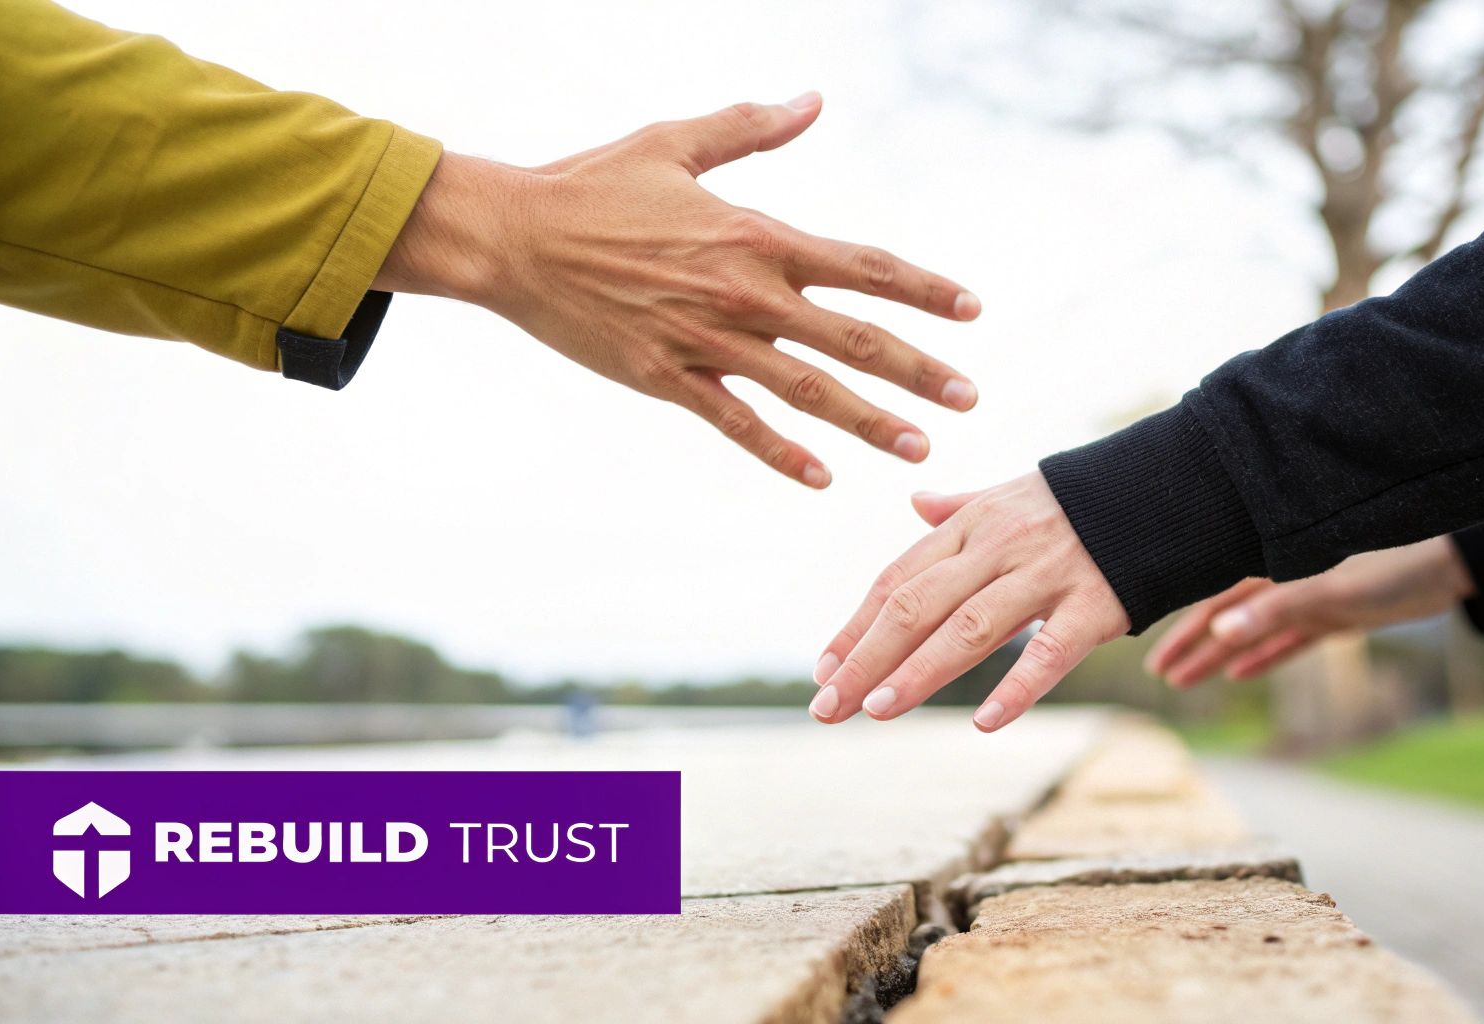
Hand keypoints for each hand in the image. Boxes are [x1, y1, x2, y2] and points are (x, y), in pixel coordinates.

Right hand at [374, 93, 980, 487]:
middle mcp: (744, 293)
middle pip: (853, 338)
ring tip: (918, 445)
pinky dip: (780, 453)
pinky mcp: (665, 379)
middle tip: (969, 398)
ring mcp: (706, 342)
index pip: (862, 265)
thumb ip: (751, 128)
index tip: (972, 311)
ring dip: (868, 422)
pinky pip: (735, 424)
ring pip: (807, 390)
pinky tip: (821, 477)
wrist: (512, 235)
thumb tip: (812, 100)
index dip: (923, 289)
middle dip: (918, 370)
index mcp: (755, 235)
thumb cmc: (592, 183)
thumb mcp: (675, 142)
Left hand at [809, 471, 1128, 730]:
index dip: (857, 624)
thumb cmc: (1086, 498)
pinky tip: (983, 723)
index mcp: (974, 522)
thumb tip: (915, 503)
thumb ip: (961, 507)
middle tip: (827, 707)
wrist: (1176, 481)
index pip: (899, 578)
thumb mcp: (1014, 493)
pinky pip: (1050, 652)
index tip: (824, 669)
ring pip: (970, 628)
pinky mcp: (1097, 603)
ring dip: (917, 672)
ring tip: (876, 710)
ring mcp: (1048, 574)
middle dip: (866, 657)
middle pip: (918, 605)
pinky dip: (1017, 688)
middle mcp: (1000, 546)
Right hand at [1144, 535, 1475, 685]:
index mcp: (1272, 567)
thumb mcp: (1327, 591)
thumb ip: (1271, 610)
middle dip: (1193, 648)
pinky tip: (1240, 672)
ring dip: (1222, 657)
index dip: (1183, 633)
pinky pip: (1289, 642)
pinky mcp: (1335, 614)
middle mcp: (1284, 581)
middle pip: (1228, 620)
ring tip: (1189, 680)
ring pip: (1254, 635)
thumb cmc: (1390, 565)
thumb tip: (1218, 633)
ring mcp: (1308, 599)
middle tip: (1161, 677)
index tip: (1153, 659)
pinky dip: (1264, 657)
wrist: (1450, 564)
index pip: (1213, 604)